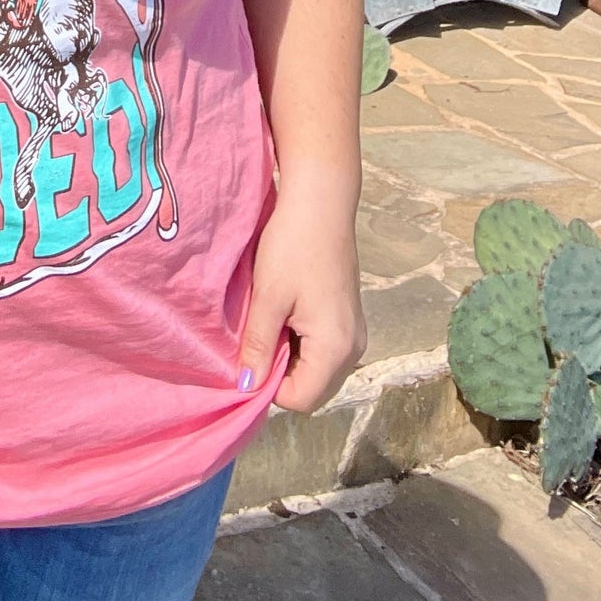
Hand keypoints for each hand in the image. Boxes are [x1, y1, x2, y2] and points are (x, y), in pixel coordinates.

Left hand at [239, 180, 366, 414]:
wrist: (321, 201)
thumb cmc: (292, 246)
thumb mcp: (268, 298)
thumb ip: (258, 347)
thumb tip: (245, 386)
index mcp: (335, 348)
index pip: (300, 400)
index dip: (269, 386)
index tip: (249, 356)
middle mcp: (353, 347)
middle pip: (313, 389)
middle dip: (281, 375)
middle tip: (258, 338)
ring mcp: (354, 332)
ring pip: (318, 370)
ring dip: (291, 358)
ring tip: (271, 322)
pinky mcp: (349, 317)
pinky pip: (324, 350)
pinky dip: (302, 343)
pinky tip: (286, 313)